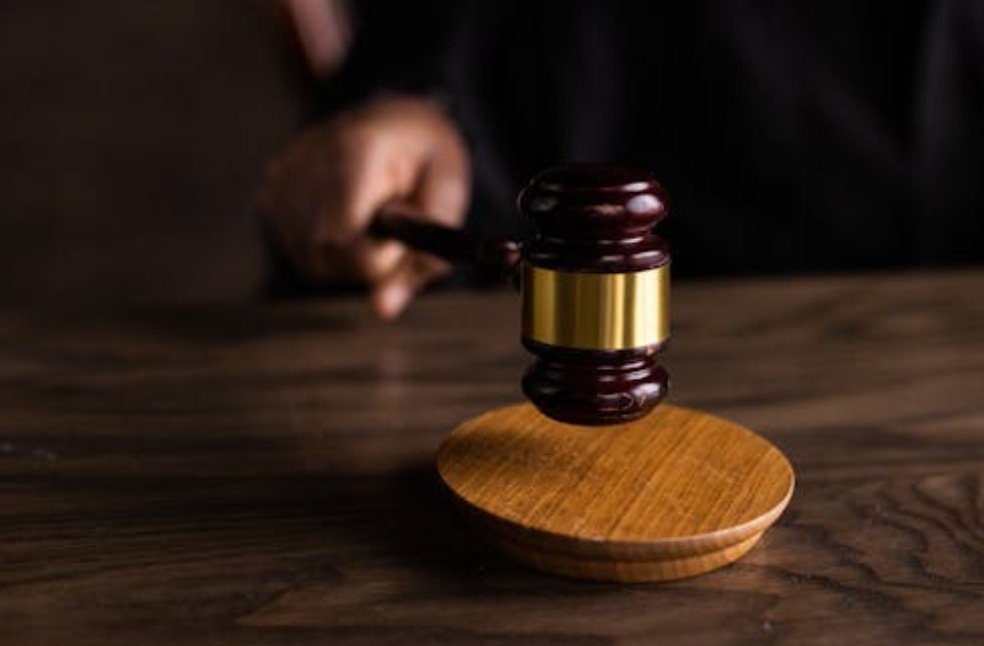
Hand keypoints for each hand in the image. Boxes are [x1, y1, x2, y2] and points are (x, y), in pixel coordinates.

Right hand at [257, 95, 470, 318]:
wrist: (395, 119)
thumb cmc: (427, 159)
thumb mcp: (449, 198)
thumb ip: (424, 256)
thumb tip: (383, 310)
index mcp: (355, 149)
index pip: (342, 237)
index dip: (374, 258)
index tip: (399, 240)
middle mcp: (307, 159)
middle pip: (325, 254)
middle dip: (366, 260)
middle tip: (392, 227)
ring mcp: (282, 175)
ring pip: (312, 260)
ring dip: (349, 256)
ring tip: (371, 216)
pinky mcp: (270, 190)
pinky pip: (301, 250)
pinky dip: (329, 247)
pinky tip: (347, 215)